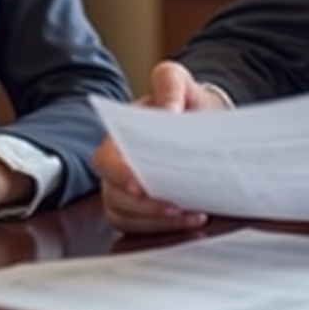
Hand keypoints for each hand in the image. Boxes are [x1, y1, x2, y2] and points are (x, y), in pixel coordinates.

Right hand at [94, 60, 225, 234]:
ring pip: (128, 217)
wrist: (202, 118)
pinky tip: (193, 219)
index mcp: (119, 136)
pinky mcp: (143, 208)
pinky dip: (167, 228)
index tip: (141, 185)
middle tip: (178, 208)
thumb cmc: (184, 100)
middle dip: (146, 208)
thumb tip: (169, 109)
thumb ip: (170, 83)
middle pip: (114, 196)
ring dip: (159, 222)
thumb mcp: (179, 80)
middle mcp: (118, 165)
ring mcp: (127, 189)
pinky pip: (145, 227)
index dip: (119, 175)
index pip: (106, 160)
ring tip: (192, 216)